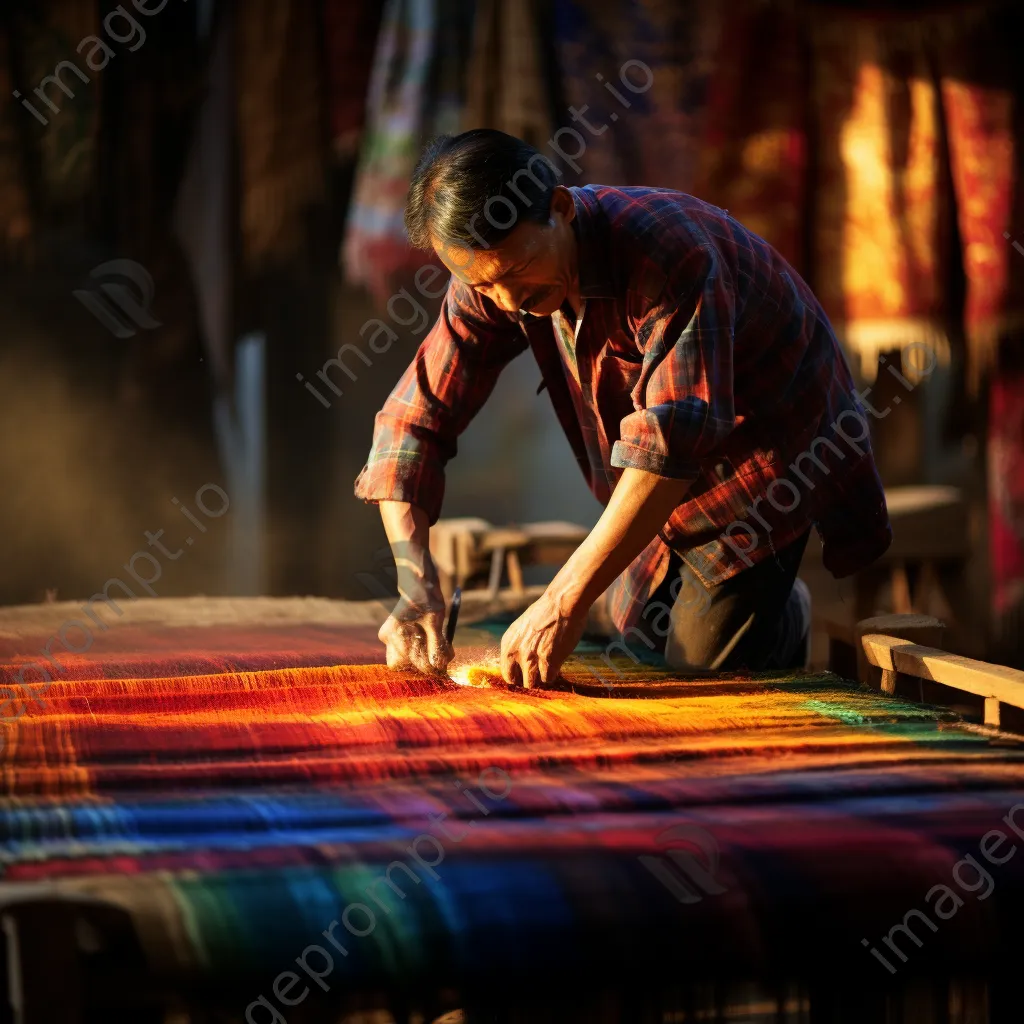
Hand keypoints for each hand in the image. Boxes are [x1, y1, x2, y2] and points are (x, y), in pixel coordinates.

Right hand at [377, 538, 452, 676]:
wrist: (417, 578)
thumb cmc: (426, 595)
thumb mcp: (435, 620)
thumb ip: (436, 645)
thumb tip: (438, 666)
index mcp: (395, 635)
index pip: (413, 663)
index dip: (431, 665)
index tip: (445, 663)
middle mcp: (388, 638)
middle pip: (406, 665)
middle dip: (425, 662)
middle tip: (443, 654)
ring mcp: (390, 636)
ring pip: (406, 659)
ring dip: (423, 656)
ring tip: (440, 645)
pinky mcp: (395, 634)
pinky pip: (407, 650)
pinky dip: (420, 648)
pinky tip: (432, 638)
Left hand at [500, 588, 587, 687]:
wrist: (562, 602)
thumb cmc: (546, 613)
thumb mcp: (523, 628)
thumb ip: (519, 646)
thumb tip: (521, 665)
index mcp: (507, 643)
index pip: (506, 673)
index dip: (517, 677)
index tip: (527, 676)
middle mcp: (516, 652)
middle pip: (517, 683)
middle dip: (528, 680)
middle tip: (539, 673)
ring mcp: (531, 658)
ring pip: (532, 684)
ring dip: (541, 679)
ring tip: (549, 667)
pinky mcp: (548, 661)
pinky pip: (548, 679)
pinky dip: (554, 674)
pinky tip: (558, 662)